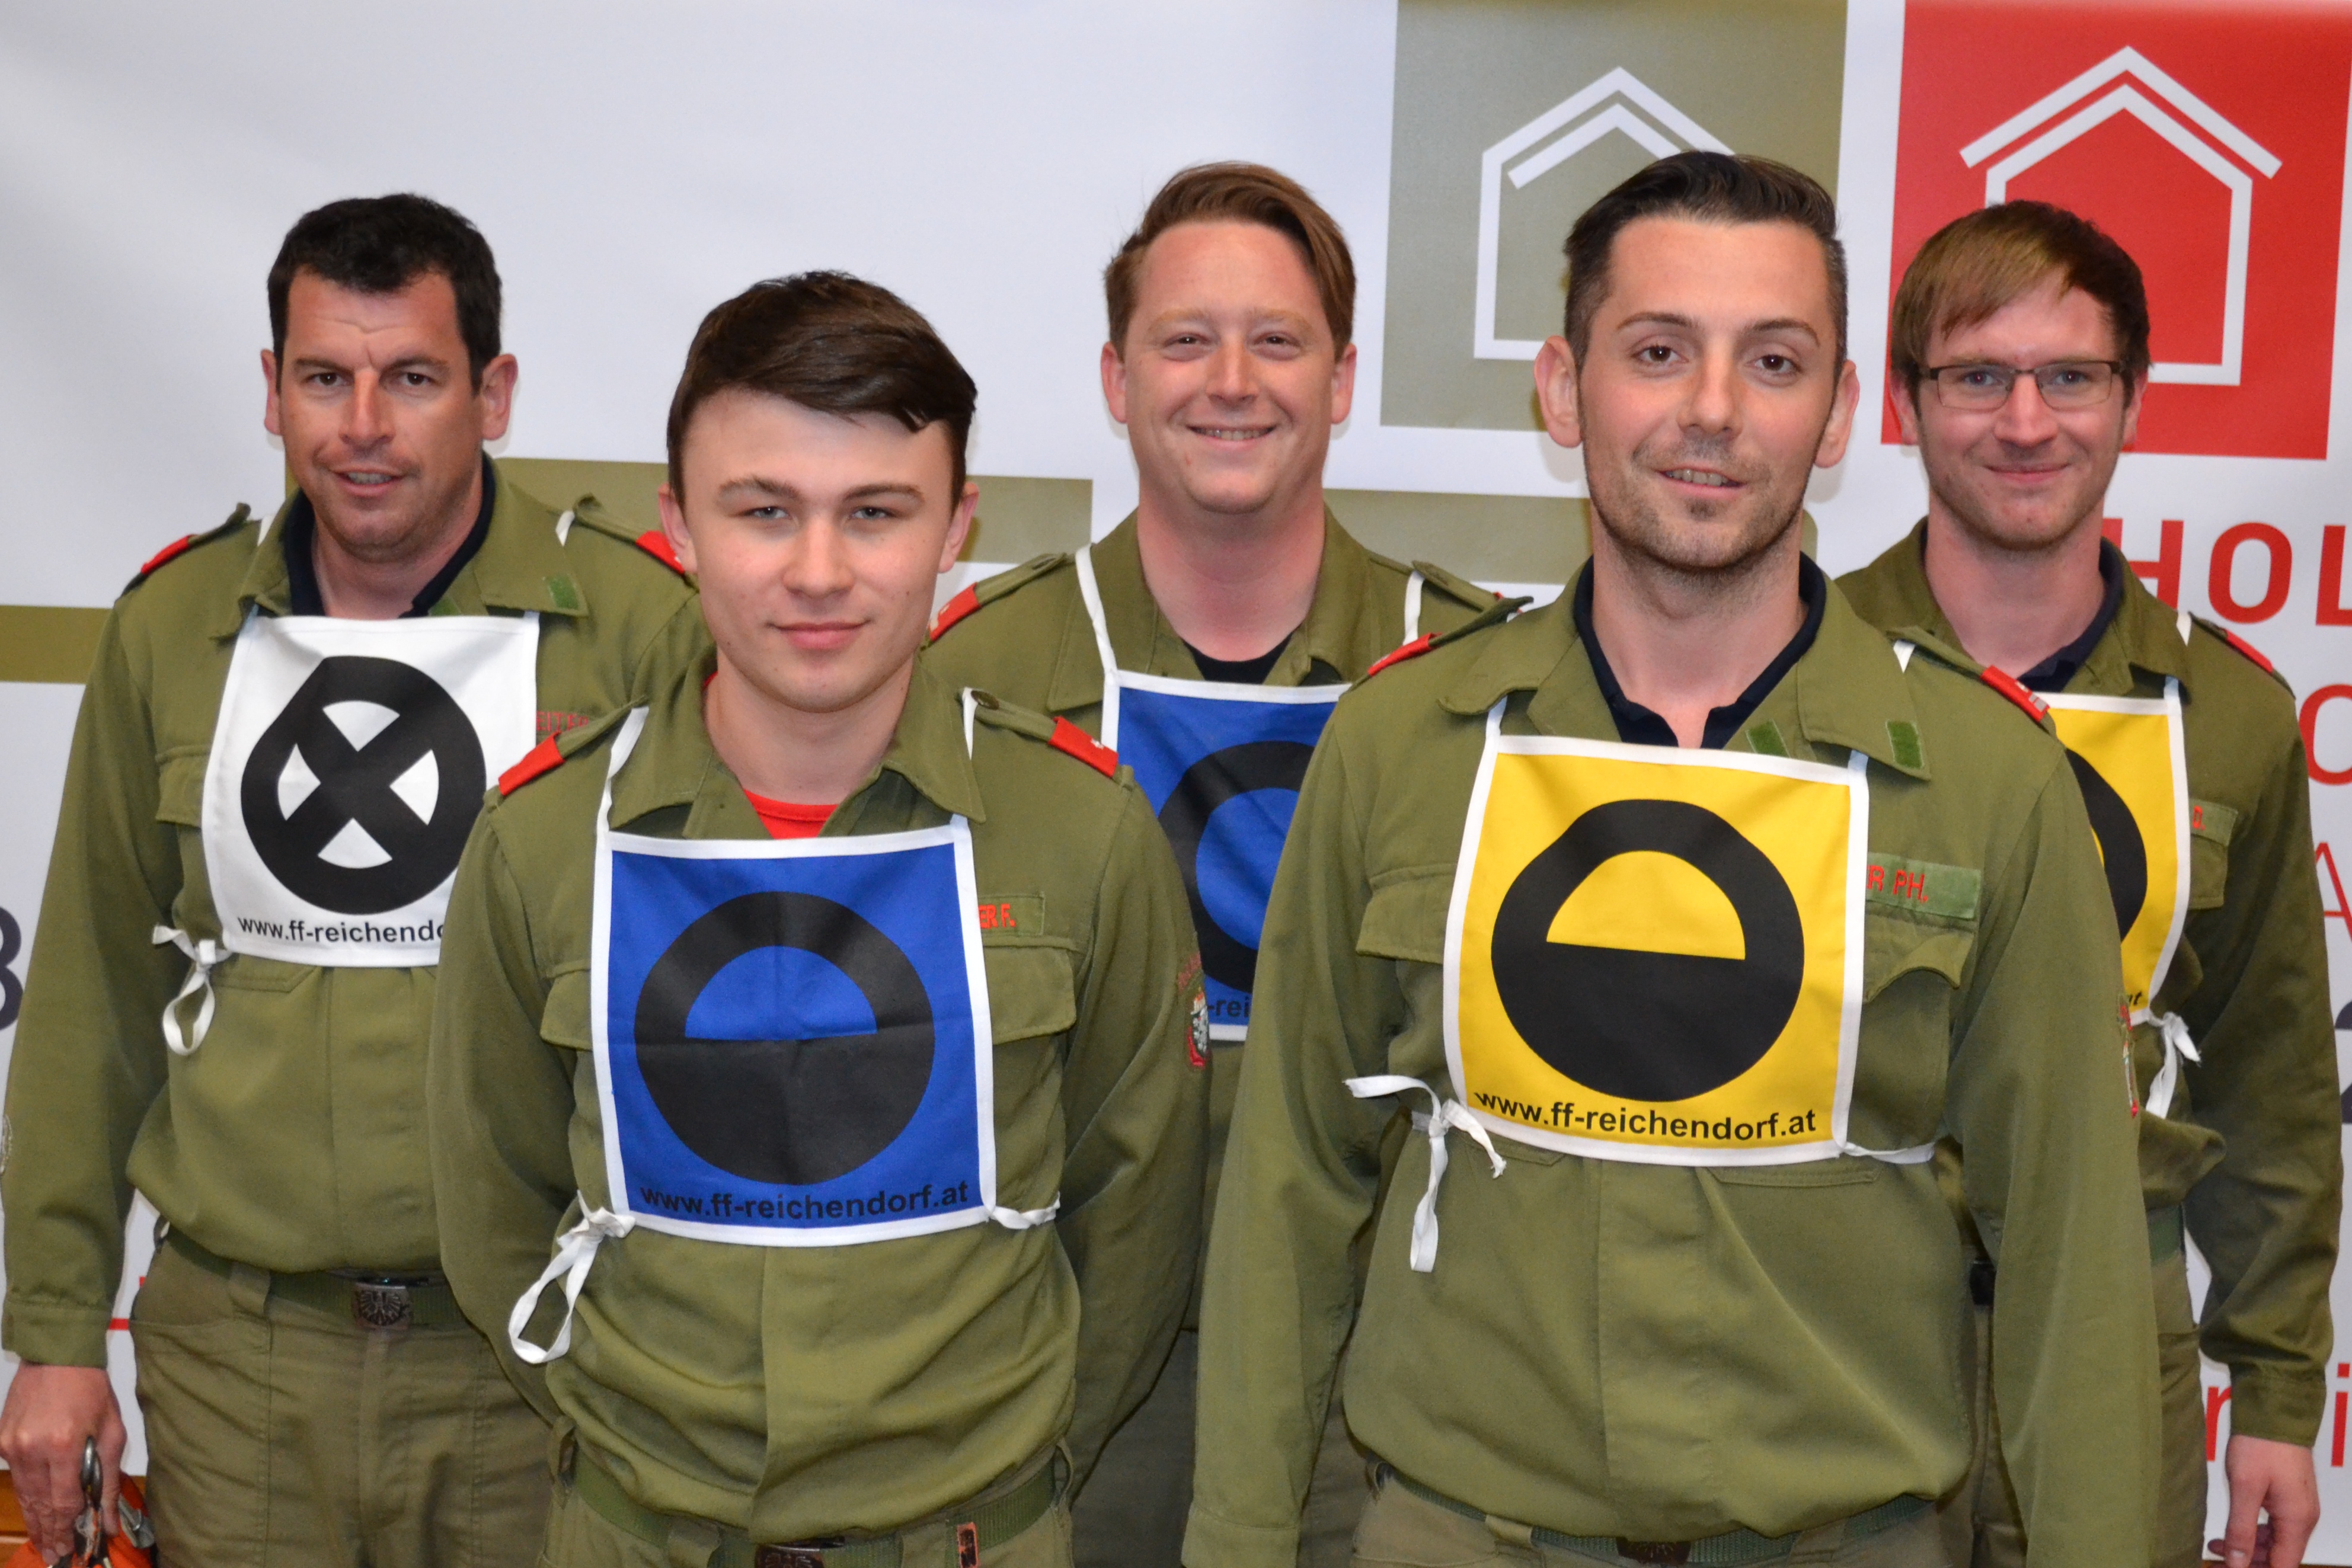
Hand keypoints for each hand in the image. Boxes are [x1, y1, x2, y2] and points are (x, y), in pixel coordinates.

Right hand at [0, 1363, 123, 1560]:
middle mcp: (32, 1450)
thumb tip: (110, 1518)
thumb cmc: (91, 1391)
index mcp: (64, 1446)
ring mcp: (12, 1448)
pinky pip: (17, 1478)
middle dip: (50, 1533)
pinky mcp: (3, 1443)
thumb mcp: (111, 1431)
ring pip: (25, 1496)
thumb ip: (109, 1477)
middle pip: (40, 1504)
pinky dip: (27, 1497)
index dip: (70, 1528)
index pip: (65, 1500)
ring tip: (46, 1544)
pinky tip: (35, 1513)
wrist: (57, 1357)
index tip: (76, 1548)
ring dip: (36, 1521)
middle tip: (58, 1557)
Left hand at [2210, 1433, 2319, 1567]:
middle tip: (2216, 1561)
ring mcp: (2296, 1509)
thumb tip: (2237, 1564)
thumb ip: (2241, 1529)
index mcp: (2297, 1521)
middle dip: (2248, 1563)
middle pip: (2279, 1557)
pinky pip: (2272, 1527)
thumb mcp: (2245, 1488)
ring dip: (2246, 1548)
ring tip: (2214, 1546)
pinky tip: (2226, 1531)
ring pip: (2274, 1543)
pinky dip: (2251, 1532)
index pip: (2282, 1566)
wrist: (2273, 1413)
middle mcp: (2302, 1519)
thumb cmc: (2260, 1446)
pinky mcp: (2287, 1498)